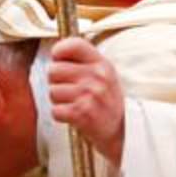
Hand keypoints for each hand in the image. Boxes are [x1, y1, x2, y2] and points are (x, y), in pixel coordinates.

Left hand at [48, 37, 124, 164]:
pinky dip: (61, 116)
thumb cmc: (107, 101)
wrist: (123, 132)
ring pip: (52, 91)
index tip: (59, 61)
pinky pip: (55, 110)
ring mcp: (89, 95)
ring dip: (59, 101)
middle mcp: (97, 77)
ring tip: (75, 104)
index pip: (73, 44)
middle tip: (70, 91)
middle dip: (56, 82)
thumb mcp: (105, 75)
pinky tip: (74, 116)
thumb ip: (84, 61)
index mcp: (102, 64)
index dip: (59, 51)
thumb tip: (55, 53)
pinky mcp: (82, 114)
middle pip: (53, 70)